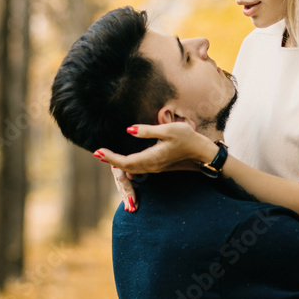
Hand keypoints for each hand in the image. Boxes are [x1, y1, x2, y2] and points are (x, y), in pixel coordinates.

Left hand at [94, 123, 217, 206]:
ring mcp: (155, 167)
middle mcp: (152, 166)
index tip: (98, 151)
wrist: (201, 152)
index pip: (125, 161)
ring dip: (118, 162)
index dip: (110, 157)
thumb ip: (147, 130)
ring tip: (106, 157)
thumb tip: (128, 130)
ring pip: (132, 168)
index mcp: (151, 158)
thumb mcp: (167, 130)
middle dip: (111, 160)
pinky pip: (138, 168)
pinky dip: (127, 164)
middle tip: (97, 153)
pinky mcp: (158, 165)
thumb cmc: (187, 138)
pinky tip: (123, 160)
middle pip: (126, 167)